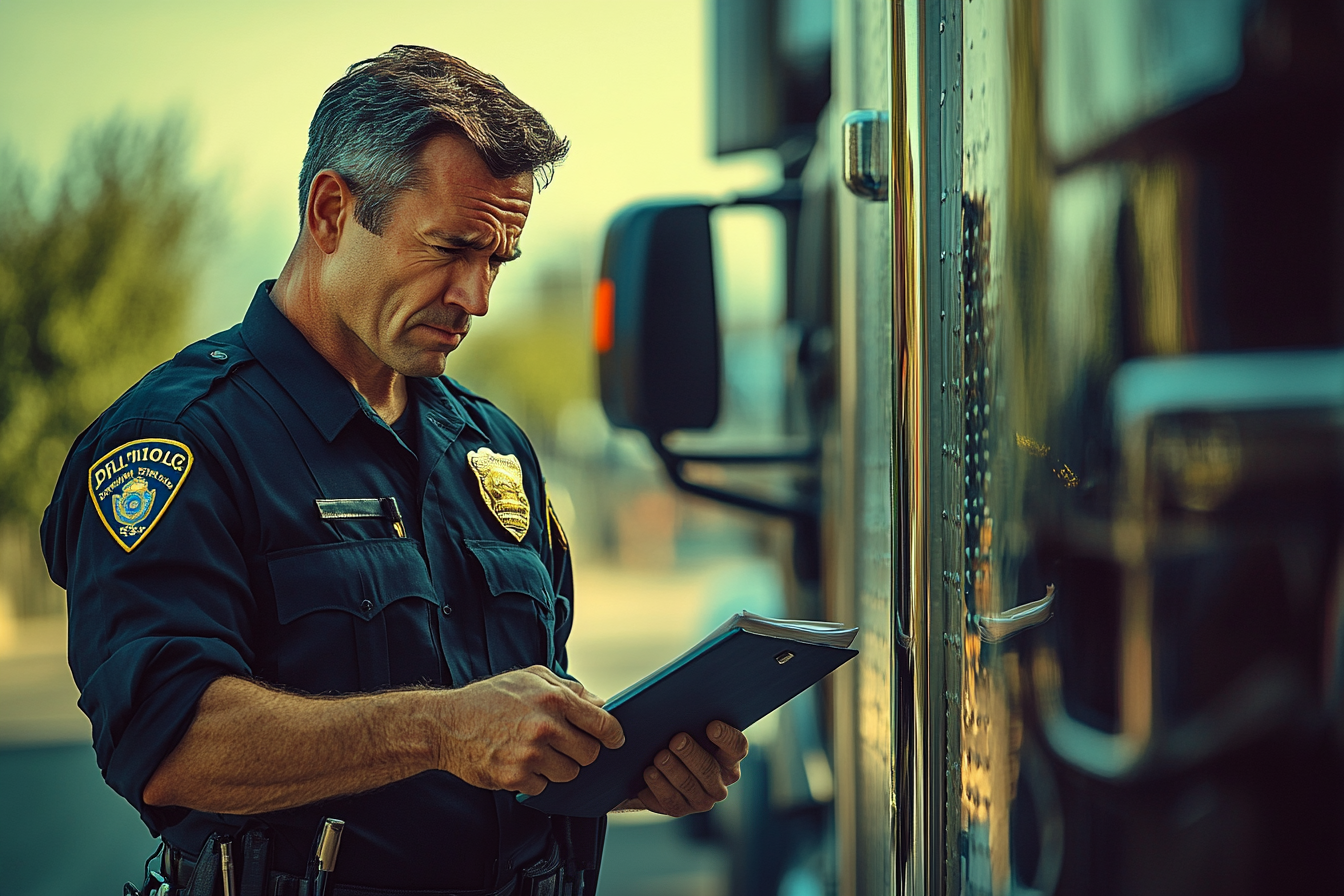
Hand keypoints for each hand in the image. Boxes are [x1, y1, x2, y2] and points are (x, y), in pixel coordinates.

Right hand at [436, 665, 623, 794]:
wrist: (446, 724)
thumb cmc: (491, 697)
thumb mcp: (530, 677)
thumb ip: (568, 689)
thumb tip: (601, 703)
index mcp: (553, 699)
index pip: (602, 723)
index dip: (614, 734)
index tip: (615, 739)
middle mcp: (544, 727)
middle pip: (590, 754)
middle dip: (583, 752)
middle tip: (568, 745)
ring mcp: (530, 755)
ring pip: (570, 774)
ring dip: (560, 767)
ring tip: (539, 752)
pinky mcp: (515, 778)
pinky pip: (544, 787)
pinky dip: (537, 779)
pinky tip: (520, 762)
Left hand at [618, 721, 747, 816]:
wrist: (652, 760)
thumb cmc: (674, 734)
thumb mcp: (685, 723)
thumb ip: (691, 717)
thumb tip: (683, 702)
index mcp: (729, 755)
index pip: (737, 747)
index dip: (726, 738)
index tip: (711, 726)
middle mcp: (720, 780)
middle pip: (710, 769)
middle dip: (692, 754)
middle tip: (676, 740)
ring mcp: (702, 798)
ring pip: (690, 786)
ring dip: (674, 770)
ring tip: (659, 756)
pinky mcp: (681, 809)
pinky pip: (672, 801)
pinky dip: (660, 787)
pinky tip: (650, 773)